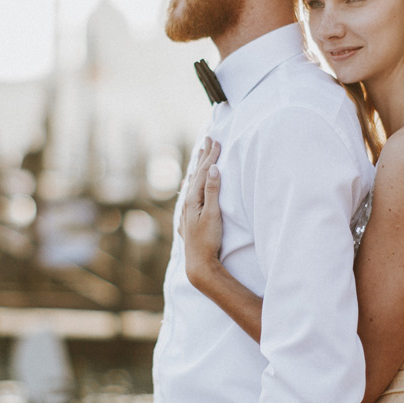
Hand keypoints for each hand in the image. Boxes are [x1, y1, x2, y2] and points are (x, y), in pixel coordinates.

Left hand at [182, 138, 223, 287]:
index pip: (204, 172)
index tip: (216, 141)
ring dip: (198, 168)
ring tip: (200, 155)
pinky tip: (189, 184)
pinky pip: (190, 194)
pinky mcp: (190, 219)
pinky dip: (192, 184)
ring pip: (192, 183)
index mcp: (193, 199)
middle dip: (203, 156)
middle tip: (208, 139)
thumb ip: (212, 191)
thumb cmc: (208, 240)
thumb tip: (213, 169)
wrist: (199, 263)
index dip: (211, 156)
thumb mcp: (213, 214)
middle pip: (196, 174)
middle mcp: (187, 203)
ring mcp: (187, 211)